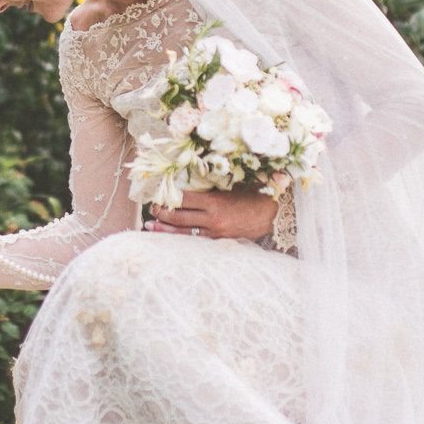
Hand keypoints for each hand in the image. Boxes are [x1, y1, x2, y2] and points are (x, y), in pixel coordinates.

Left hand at [143, 188, 277, 240]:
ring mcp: (215, 232)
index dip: (169, 197)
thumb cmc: (252, 196)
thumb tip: (187, 183)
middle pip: (180, 217)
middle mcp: (212, 219)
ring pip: (184, 232)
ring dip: (166, 229)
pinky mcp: (219, 241)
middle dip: (163, 213)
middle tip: (152, 209)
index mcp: (215, 202)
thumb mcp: (231, 187)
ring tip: (151, 226)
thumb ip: (211, 187)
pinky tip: (170, 236)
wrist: (272, 216)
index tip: (158, 194)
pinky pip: (196, 240)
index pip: (184, 199)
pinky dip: (181, 237)